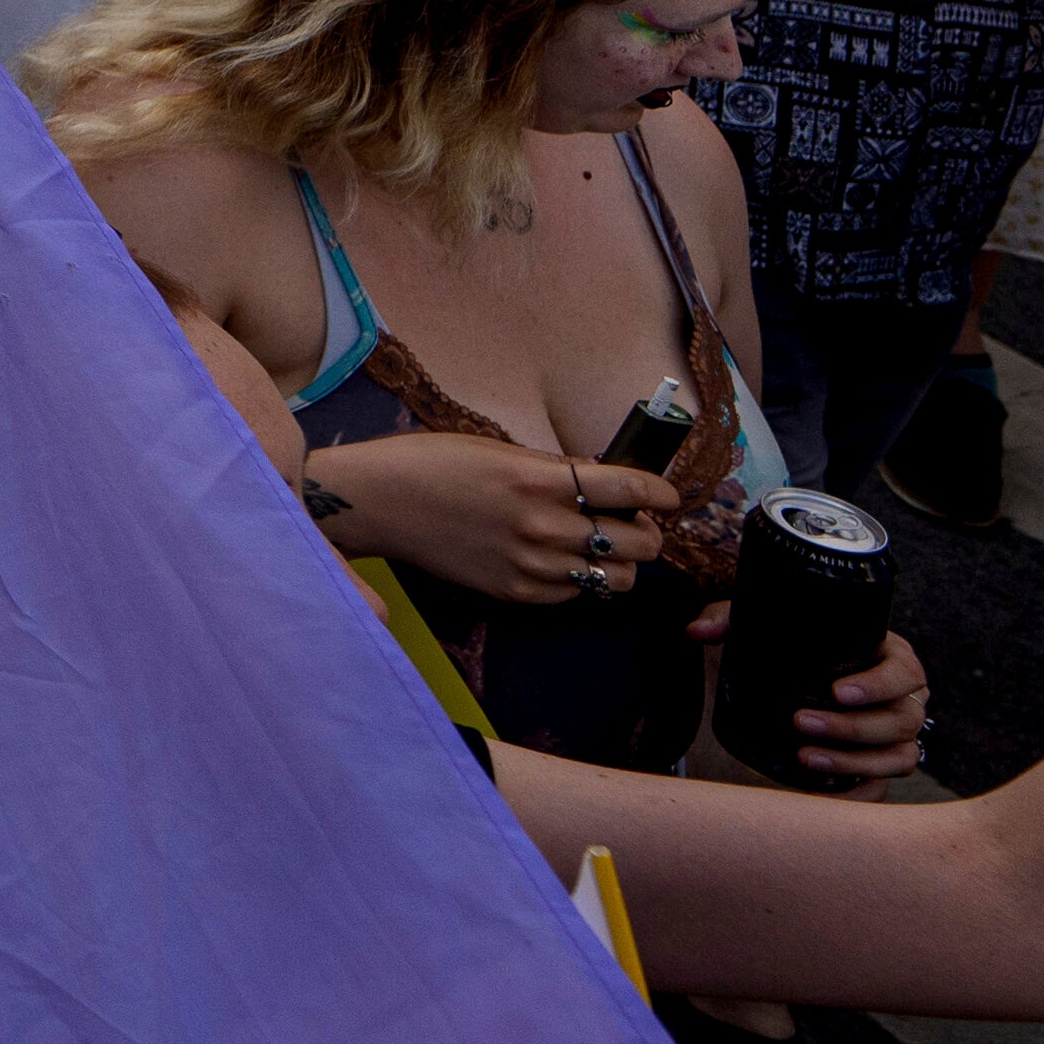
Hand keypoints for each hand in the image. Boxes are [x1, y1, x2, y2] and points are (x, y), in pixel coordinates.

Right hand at [306, 430, 688, 605]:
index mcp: (539, 480)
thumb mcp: (497, 450)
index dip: (661, 494)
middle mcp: (542, 526)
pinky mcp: (515, 592)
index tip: (667, 496)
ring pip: (615, 578)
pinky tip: (559, 559)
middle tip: (631, 521)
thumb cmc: (431, 464)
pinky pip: (575, 593)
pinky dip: (580, 578)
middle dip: (645, 531)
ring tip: (600, 546)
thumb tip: (602, 479)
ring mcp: (530, 565)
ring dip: (618, 561)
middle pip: (637, 542)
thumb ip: (554, 469)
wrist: (376, 502)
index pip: (631, 491)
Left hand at [697, 607, 930, 789]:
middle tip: (800, 722)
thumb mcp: (766, 624)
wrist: (804, 679)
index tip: (835, 691)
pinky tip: (820, 792)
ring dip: (853, 761)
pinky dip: (858, 793)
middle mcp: (904, 700)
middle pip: (899, 720)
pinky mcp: (883, 765)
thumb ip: (731, 620)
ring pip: (898, 757)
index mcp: (891, 658)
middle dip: (850, 727)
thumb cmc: (797, 645)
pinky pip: (884, 787)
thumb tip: (696, 632)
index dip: (877, 684)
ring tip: (803, 757)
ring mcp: (898, 737)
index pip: (904, 672)